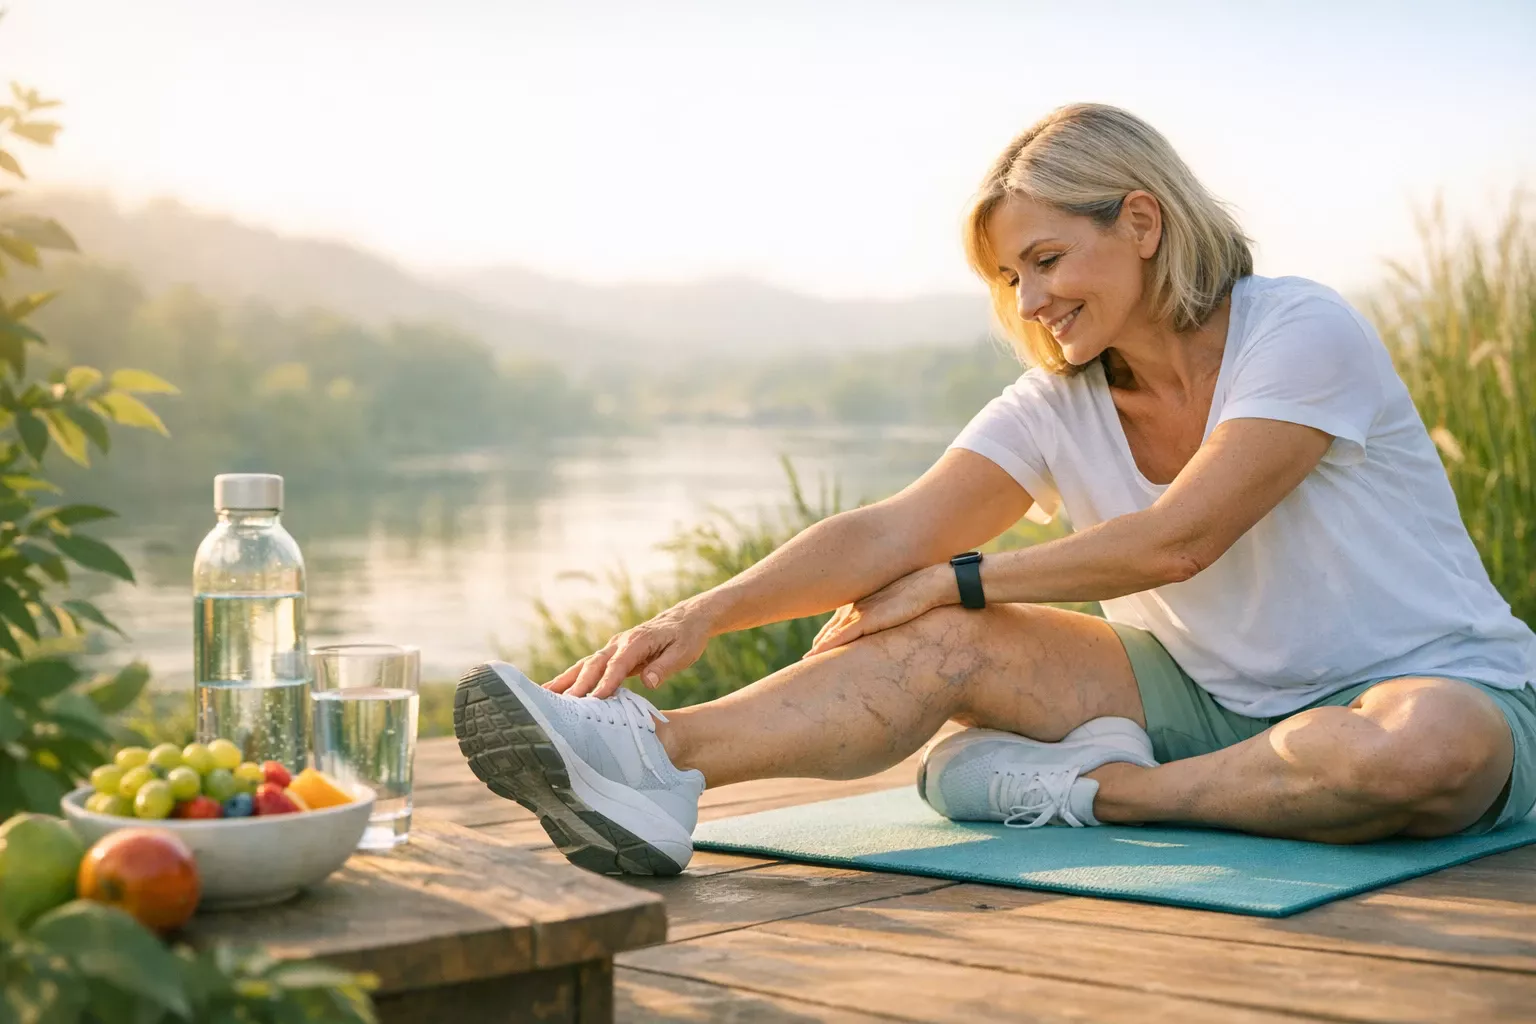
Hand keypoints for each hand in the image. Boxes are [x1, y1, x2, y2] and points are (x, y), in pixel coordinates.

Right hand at [545, 601, 712, 698]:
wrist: (685, 619)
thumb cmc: (686, 637)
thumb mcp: (683, 652)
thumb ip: (664, 666)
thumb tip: (649, 681)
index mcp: (637, 641)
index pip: (619, 664)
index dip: (606, 682)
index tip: (594, 699)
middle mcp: (620, 643)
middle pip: (595, 664)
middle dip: (579, 684)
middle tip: (564, 704)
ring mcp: (613, 648)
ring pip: (586, 664)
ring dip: (566, 680)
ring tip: (545, 695)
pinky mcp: (612, 655)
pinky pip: (589, 667)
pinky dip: (571, 678)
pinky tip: (555, 690)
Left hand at [803, 563, 951, 658]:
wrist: (933, 584)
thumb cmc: (924, 594)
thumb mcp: (903, 608)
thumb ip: (894, 616)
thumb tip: (898, 624)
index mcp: (866, 603)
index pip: (840, 621)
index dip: (828, 635)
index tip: (817, 648)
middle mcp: (859, 606)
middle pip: (832, 627)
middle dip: (820, 642)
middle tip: (806, 659)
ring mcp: (861, 612)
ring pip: (833, 632)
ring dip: (819, 647)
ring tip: (805, 661)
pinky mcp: (868, 619)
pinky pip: (842, 635)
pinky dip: (828, 645)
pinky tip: (815, 654)